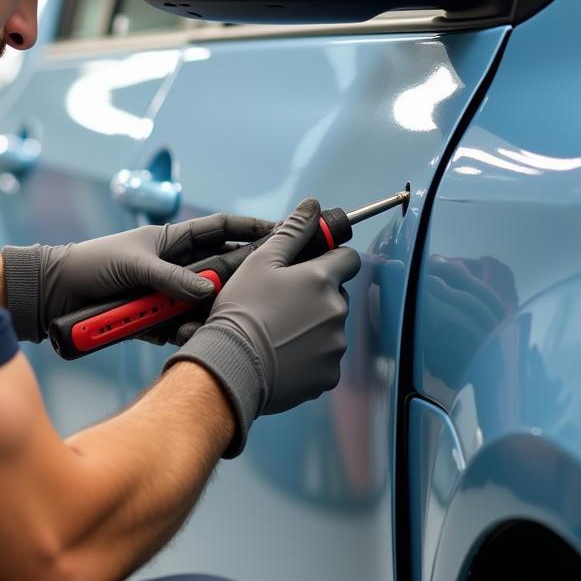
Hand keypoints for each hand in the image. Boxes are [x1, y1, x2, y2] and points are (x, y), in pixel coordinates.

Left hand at [1, 212, 273, 342]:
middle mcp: (174, 269)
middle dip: (237, 283)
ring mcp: (165, 296)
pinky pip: (178, 330)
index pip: (220, 231)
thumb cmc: (90, 265)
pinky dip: (182, 335)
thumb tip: (210, 292)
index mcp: (171, 242)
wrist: (52, 297)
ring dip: (207, 316)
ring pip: (201, 307)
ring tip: (216, 324)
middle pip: (218, 273)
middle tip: (261, 293)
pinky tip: (183, 340)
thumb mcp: (135, 265)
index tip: (279, 232)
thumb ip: (172, 279)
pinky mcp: (153, 321)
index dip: (250, 230)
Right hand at [164, 198, 360, 456]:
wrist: (232, 365)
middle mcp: (337, 310)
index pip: (348, 259)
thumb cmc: (241, 310)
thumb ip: (291, 232)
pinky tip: (283, 358)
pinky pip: (325, 361)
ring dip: (313, 329)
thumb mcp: (260, 262)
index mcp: (322, 279)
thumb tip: (312, 205)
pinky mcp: (329, 375)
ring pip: (331, 329)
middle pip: (336, 296)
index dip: (330, 260)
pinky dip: (309, 359)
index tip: (310, 269)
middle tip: (282, 306)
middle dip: (317, 298)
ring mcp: (335, 345)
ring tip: (278, 335)